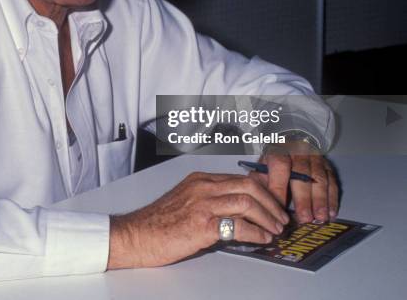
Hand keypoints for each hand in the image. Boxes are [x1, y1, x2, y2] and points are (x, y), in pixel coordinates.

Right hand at [107, 172, 289, 268]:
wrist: (137, 235)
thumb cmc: (159, 222)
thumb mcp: (186, 201)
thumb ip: (211, 200)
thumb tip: (239, 211)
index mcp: (200, 179)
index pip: (240, 178)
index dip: (263, 191)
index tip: (274, 204)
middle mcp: (203, 187)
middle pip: (249, 185)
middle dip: (271, 201)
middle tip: (281, 217)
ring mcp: (202, 204)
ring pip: (247, 202)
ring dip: (267, 217)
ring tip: (276, 229)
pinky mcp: (201, 225)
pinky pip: (237, 226)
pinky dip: (256, 233)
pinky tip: (262, 239)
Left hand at [256, 141, 339, 223]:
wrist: (290, 145)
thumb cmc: (273, 162)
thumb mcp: (262, 166)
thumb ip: (261, 182)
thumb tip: (262, 202)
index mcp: (279, 150)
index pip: (280, 165)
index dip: (280, 187)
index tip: (280, 208)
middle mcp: (299, 151)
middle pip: (303, 173)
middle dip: (304, 198)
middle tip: (305, 218)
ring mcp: (315, 157)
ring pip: (320, 178)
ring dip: (321, 200)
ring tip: (320, 218)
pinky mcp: (327, 166)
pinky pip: (332, 181)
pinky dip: (332, 198)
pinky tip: (331, 212)